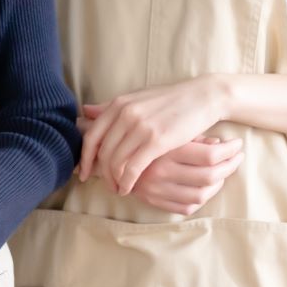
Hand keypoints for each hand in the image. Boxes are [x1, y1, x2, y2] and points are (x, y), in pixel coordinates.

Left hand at [79, 110, 244, 212]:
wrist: (203, 97)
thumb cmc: (170, 100)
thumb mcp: (137, 98)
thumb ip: (111, 107)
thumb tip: (85, 111)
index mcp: (118, 104)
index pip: (91, 136)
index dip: (84, 158)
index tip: (83, 172)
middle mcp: (125, 114)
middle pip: (102, 152)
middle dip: (101, 173)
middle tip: (106, 185)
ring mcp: (140, 127)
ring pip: (115, 161)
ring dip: (114, 180)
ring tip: (119, 189)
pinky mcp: (157, 140)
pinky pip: (133, 167)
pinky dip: (127, 181)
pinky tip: (129, 188)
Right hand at [128, 135, 244, 214]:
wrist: (105, 153)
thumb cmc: (139, 135)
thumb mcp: (162, 129)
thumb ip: (189, 137)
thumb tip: (217, 144)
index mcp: (165, 149)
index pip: (209, 155)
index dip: (229, 151)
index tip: (237, 144)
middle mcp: (161, 170)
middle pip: (209, 176)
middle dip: (230, 167)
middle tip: (237, 157)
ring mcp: (157, 188)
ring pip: (201, 194)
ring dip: (219, 184)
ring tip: (224, 172)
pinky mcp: (153, 201)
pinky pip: (186, 207)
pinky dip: (201, 199)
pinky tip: (207, 187)